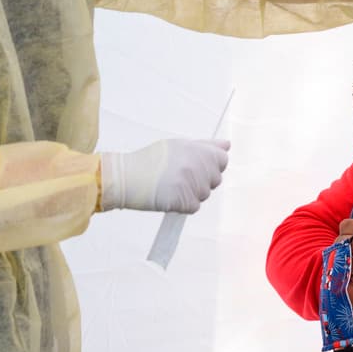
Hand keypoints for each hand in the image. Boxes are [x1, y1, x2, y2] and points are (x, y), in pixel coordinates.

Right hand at [98, 139, 229, 212]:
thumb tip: (227, 145)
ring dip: (192, 194)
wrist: (125, 177)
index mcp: (196, 149)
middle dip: (202, 181)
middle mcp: (196, 164)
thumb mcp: (178, 146)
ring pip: (205, 194)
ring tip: (171, 186)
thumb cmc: (151, 161)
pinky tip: (169, 196)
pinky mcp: (183, 200)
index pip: (222, 160)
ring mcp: (190, 183)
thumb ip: (205, 146)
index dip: (212, 166)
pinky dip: (183, 205)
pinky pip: (194, 206)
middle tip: (179, 177)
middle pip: (215, 180)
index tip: (197, 167)